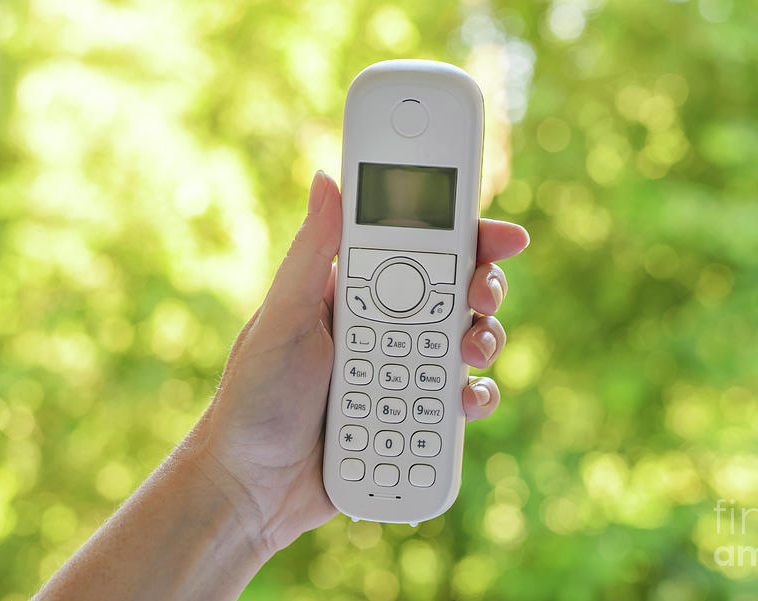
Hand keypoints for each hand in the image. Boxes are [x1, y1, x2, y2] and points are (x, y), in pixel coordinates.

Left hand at [187, 171, 528, 556]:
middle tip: (481, 297)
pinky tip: (464, 403)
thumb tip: (326, 178)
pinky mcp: (415, 415)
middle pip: (455, 293)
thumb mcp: (280, 317)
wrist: (254, 486)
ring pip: (465, 342)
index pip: (419, 249)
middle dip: (482, 289)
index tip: (504, 235)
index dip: (465, 237)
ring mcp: (403, 371)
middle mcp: (385, 327)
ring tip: (470, 356)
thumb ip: (311, 253)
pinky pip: (461, 400)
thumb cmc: (253, 397)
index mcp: (355, 293)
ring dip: (484, 340)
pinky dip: (474, 398)